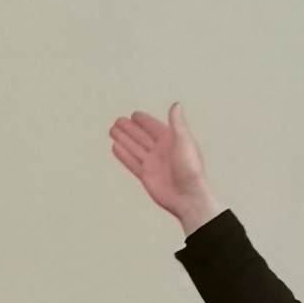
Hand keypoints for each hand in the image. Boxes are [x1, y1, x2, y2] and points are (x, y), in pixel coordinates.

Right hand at [108, 103, 221, 235]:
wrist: (188, 197)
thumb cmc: (190, 170)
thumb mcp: (184, 141)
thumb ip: (177, 123)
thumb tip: (176, 105)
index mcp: (171, 141)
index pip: (154, 127)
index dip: (144, 121)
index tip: (134, 114)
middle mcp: (161, 151)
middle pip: (141, 136)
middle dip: (129, 128)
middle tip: (118, 120)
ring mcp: (153, 164)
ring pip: (134, 148)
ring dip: (123, 139)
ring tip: (112, 130)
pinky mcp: (146, 176)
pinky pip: (132, 163)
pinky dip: (123, 155)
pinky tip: (115, 147)